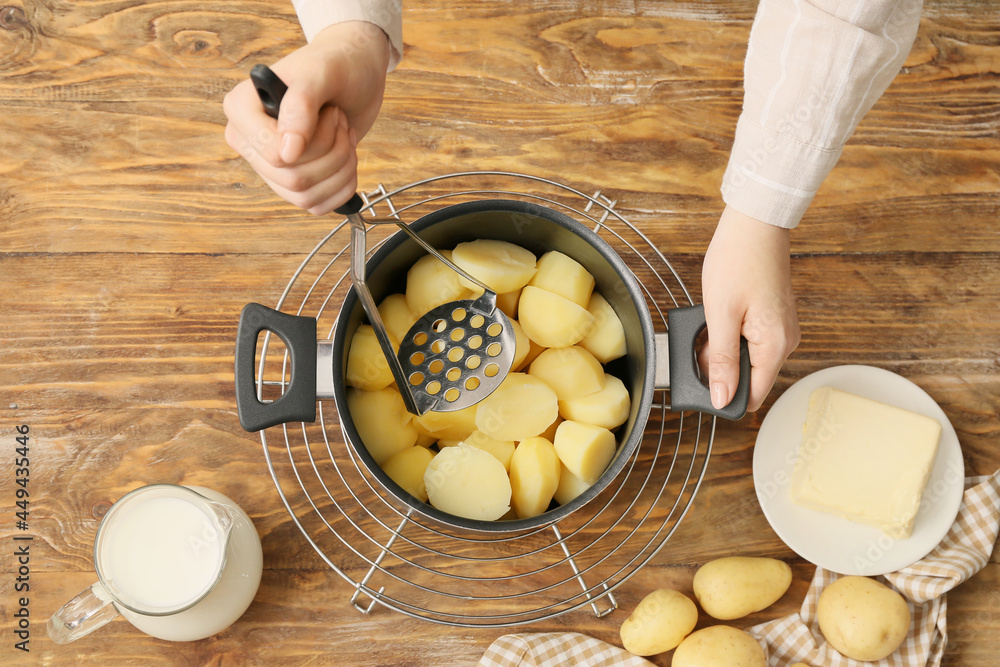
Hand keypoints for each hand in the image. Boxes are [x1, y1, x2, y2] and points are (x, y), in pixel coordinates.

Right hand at [223, 21, 390, 213]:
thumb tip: (286, 153)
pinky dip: (342, 187)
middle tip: (340, 121)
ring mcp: (270, 165)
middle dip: (333, 153)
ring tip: (345, 136)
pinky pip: (316, 205)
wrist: (356, 73)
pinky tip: (348, 159)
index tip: (328, 113)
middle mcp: (249, 141)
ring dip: (341, 168)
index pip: (273, 155)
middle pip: (293, 179)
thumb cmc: (336, 65)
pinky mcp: (294, 181)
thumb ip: (300, 106)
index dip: (314, 143)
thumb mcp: (320, 74)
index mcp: (241, 110)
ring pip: (305, 196)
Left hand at [701, 206, 799, 411]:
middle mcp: (785, 342)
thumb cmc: (737, 261)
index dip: (725, 396)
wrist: (754, 224)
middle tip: (700, 341)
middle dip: (720, 368)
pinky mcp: (774, 319)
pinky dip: (730, 336)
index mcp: (775, 346)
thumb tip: (722, 398)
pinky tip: (719, 316)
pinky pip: (750, 341)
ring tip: (709, 322)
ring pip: (747, 359)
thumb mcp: (720, 315)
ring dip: (723, 350)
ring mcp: (781, 330)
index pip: (753, 396)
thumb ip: (721, 360)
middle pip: (749, 378)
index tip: (702, 385)